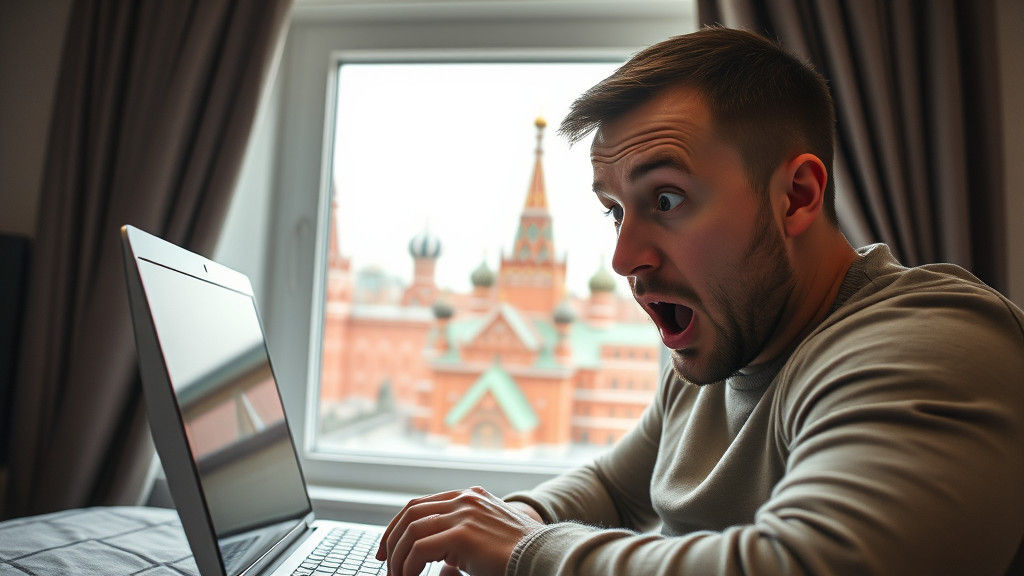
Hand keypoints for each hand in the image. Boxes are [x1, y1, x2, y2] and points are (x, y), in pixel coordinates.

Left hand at [375, 486, 542, 575]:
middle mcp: (465, 499)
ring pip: (411, 530)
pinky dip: (408, 566)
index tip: (388, 548)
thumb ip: (460, 544)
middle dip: (391, 538)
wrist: (545, 557)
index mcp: (470, 497)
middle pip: (411, 511)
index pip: (421, 504)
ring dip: (398, 557)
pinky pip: (420, 549)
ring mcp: (464, 513)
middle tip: (384, 562)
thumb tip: (438, 567)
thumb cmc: (519, 556)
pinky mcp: (463, 534)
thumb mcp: (485, 542)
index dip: (399, 525)